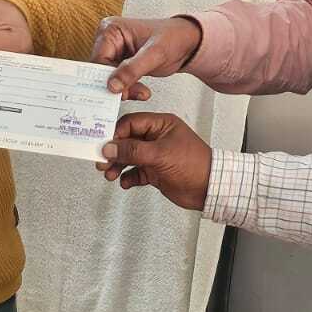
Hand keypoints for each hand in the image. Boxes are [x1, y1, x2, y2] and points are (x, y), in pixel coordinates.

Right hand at [92, 16, 202, 101]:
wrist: (187, 43)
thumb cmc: (173, 38)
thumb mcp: (154, 54)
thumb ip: (132, 69)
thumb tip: (112, 85)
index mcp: (111, 29)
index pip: (98, 59)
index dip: (106, 77)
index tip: (117, 91)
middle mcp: (110, 39)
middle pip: (101, 70)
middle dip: (116, 85)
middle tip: (129, 94)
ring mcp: (115, 51)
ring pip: (109, 78)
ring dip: (124, 89)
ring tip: (141, 92)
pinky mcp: (121, 63)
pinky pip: (118, 81)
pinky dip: (128, 89)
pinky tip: (141, 91)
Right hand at [97, 112, 211, 210]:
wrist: (209, 189)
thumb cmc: (194, 165)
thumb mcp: (160, 154)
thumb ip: (133, 151)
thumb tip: (110, 147)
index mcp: (161, 125)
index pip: (132, 123)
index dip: (116, 133)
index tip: (103, 144)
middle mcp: (157, 138)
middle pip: (127, 141)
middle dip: (114, 151)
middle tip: (102, 162)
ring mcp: (156, 155)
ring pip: (129, 157)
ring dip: (118, 165)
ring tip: (109, 174)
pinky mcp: (155, 171)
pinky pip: (136, 172)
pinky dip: (128, 177)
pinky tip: (125, 182)